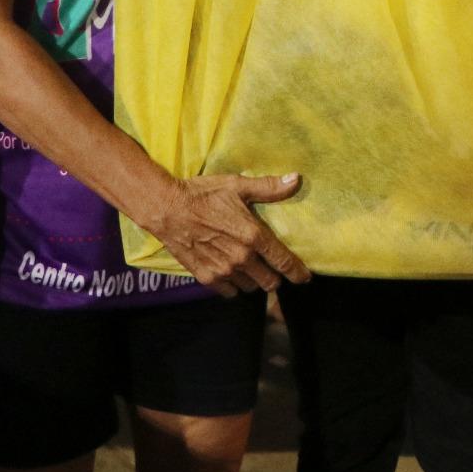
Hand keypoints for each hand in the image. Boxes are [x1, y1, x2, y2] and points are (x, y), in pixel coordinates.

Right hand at [151, 172, 311, 297]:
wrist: (167, 209)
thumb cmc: (203, 194)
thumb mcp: (237, 186)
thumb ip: (269, 187)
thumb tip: (296, 179)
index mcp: (253, 236)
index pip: (284, 262)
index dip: (298, 272)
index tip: (305, 277)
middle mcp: (242, 258)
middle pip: (270, 282)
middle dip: (274, 276)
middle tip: (269, 265)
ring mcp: (224, 271)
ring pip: (250, 287)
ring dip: (253, 280)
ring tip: (248, 266)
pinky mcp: (207, 278)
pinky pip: (229, 292)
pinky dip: (233, 285)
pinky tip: (229, 271)